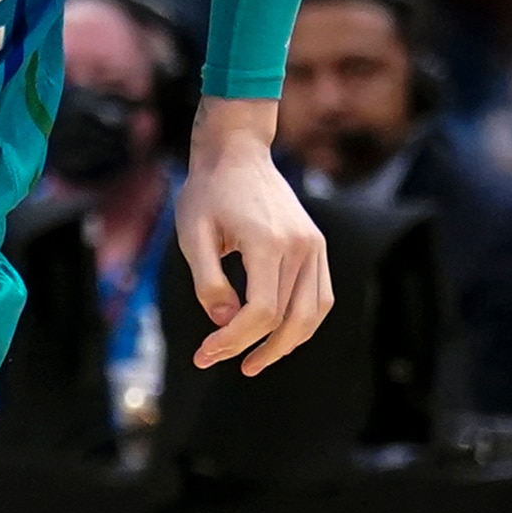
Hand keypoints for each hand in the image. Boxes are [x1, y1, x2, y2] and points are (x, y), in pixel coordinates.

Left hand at [173, 98, 332, 375]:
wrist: (236, 151)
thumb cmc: (207, 191)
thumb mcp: (191, 234)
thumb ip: (207, 281)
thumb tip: (225, 322)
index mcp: (268, 242)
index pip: (261, 311)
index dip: (233, 340)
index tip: (204, 352)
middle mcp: (300, 246)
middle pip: (289, 319)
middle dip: (255, 349)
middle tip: (220, 361)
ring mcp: (314, 245)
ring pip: (313, 313)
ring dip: (285, 344)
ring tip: (253, 361)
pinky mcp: (316, 245)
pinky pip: (320, 296)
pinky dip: (303, 322)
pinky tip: (277, 335)